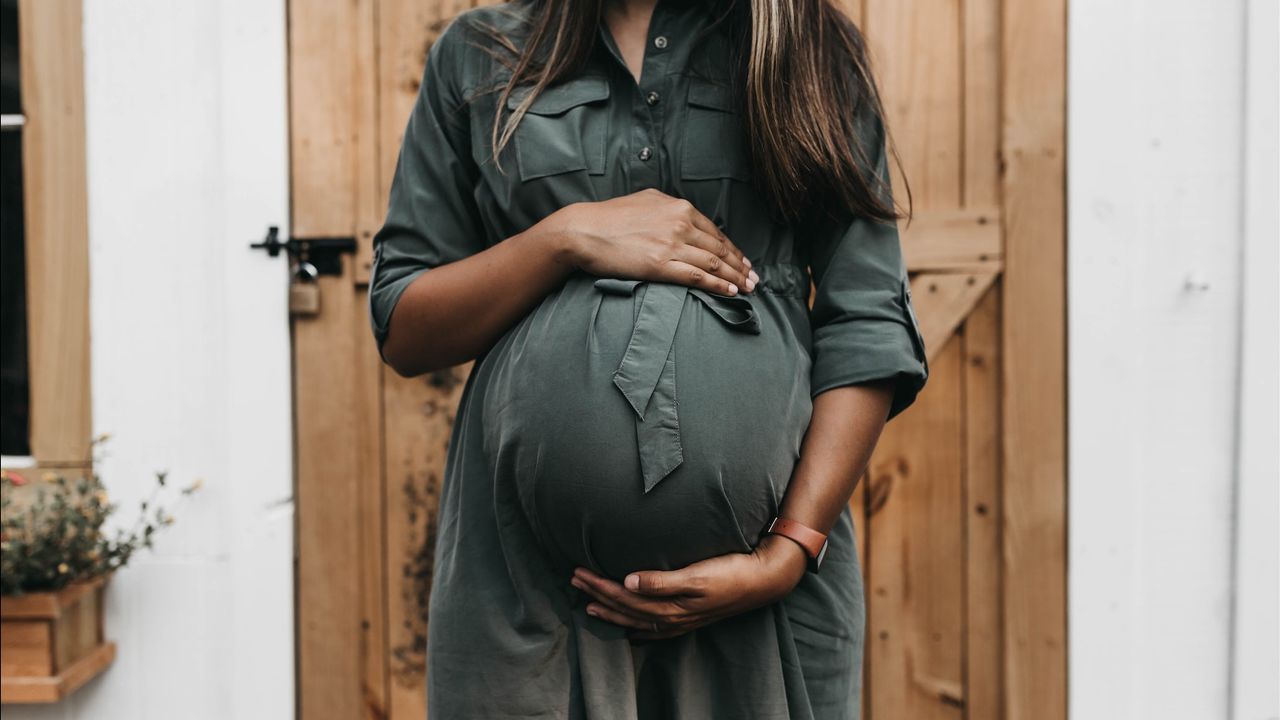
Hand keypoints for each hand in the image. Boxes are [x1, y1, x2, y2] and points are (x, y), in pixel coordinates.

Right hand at [548, 188, 758, 295]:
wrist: (583, 231)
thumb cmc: (609, 218)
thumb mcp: (645, 200)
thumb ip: (668, 207)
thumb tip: (682, 213)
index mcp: (678, 207)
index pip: (715, 231)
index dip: (733, 249)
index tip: (743, 261)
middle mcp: (680, 223)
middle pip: (719, 248)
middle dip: (740, 265)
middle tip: (754, 278)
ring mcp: (671, 244)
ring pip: (713, 263)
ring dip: (734, 277)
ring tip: (747, 288)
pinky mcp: (660, 264)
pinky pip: (697, 276)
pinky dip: (717, 285)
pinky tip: (730, 292)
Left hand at [569, 533, 808, 640]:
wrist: (763, 580)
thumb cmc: (730, 571)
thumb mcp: (697, 574)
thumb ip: (662, 580)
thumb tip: (628, 581)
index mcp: (670, 605)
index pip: (624, 597)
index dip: (599, 585)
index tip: (578, 572)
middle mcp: (672, 617)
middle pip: (625, 608)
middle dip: (597, 595)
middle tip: (574, 580)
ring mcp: (681, 620)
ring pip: (636, 619)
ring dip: (611, 611)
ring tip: (589, 604)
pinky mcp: (690, 618)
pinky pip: (655, 629)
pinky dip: (637, 628)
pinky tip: (630, 631)